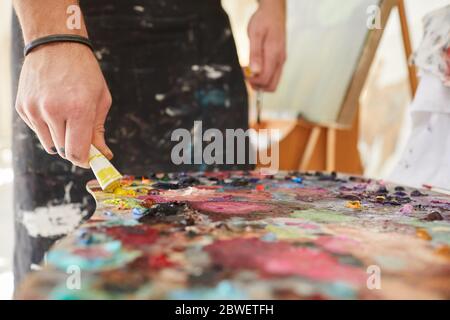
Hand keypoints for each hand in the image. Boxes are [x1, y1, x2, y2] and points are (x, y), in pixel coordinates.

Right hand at [15, 42, 112, 167]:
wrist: (55, 44)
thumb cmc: (84, 73)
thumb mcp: (100, 100)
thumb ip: (99, 131)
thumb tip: (102, 155)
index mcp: (78, 109)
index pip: (77, 153)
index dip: (84, 160)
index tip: (90, 159)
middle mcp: (53, 111)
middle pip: (63, 151)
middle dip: (75, 148)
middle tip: (82, 135)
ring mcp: (34, 109)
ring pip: (50, 144)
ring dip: (61, 138)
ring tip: (67, 117)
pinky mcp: (23, 107)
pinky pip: (38, 131)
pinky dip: (47, 127)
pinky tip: (54, 108)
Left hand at [247, 0, 286, 91]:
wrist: (273, 12)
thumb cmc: (263, 21)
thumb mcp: (255, 34)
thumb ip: (255, 54)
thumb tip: (255, 72)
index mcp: (274, 55)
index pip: (265, 79)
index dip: (253, 82)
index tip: (245, 75)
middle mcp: (280, 60)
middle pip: (271, 86)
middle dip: (258, 86)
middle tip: (247, 77)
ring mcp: (281, 60)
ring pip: (273, 82)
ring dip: (260, 82)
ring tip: (250, 72)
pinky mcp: (279, 59)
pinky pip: (273, 75)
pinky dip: (264, 76)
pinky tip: (255, 67)